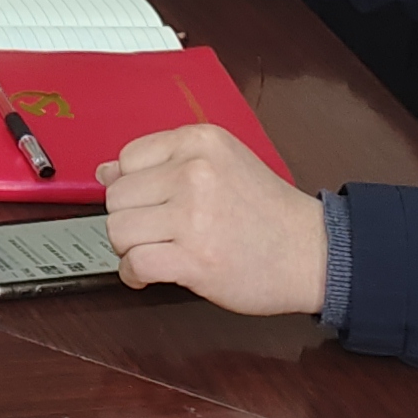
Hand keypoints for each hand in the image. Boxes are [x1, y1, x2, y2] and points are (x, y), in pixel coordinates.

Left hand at [99, 125, 326, 315]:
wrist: (313, 252)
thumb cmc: (266, 212)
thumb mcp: (221, 163)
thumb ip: (164, 163)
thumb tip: (105, 171)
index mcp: (200, 142)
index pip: (127, 159)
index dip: (134, 187)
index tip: (153, 203)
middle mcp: (194, 173)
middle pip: (117, 198)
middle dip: (130, 220)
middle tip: (157, 232)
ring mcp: (194, 216)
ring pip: (118, 230)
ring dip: (130, 248)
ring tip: (156, 251)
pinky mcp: (195, 259)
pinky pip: (134, 263)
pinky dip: (133, 274)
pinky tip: (148, 274)